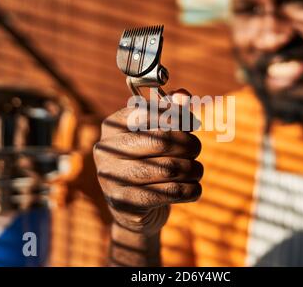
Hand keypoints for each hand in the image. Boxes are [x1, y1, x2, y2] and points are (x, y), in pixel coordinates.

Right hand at [93, 90, 202, 234]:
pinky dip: (190, 190)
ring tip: (196, 170)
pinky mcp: (125, 202)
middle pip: (162, 140)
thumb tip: (183, 95)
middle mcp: (106, 149)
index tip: (193, 124)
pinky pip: (169, 193)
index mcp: (112, 126)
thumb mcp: (159, 134)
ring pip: (169, 169)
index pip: (149, 112)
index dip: (178, 116)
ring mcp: (111, 177)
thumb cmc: (149, 162)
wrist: (133, 207)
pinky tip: (193, 189)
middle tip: (196, 148)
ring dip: (193, 169)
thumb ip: (172, 110)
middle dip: (189, 144)